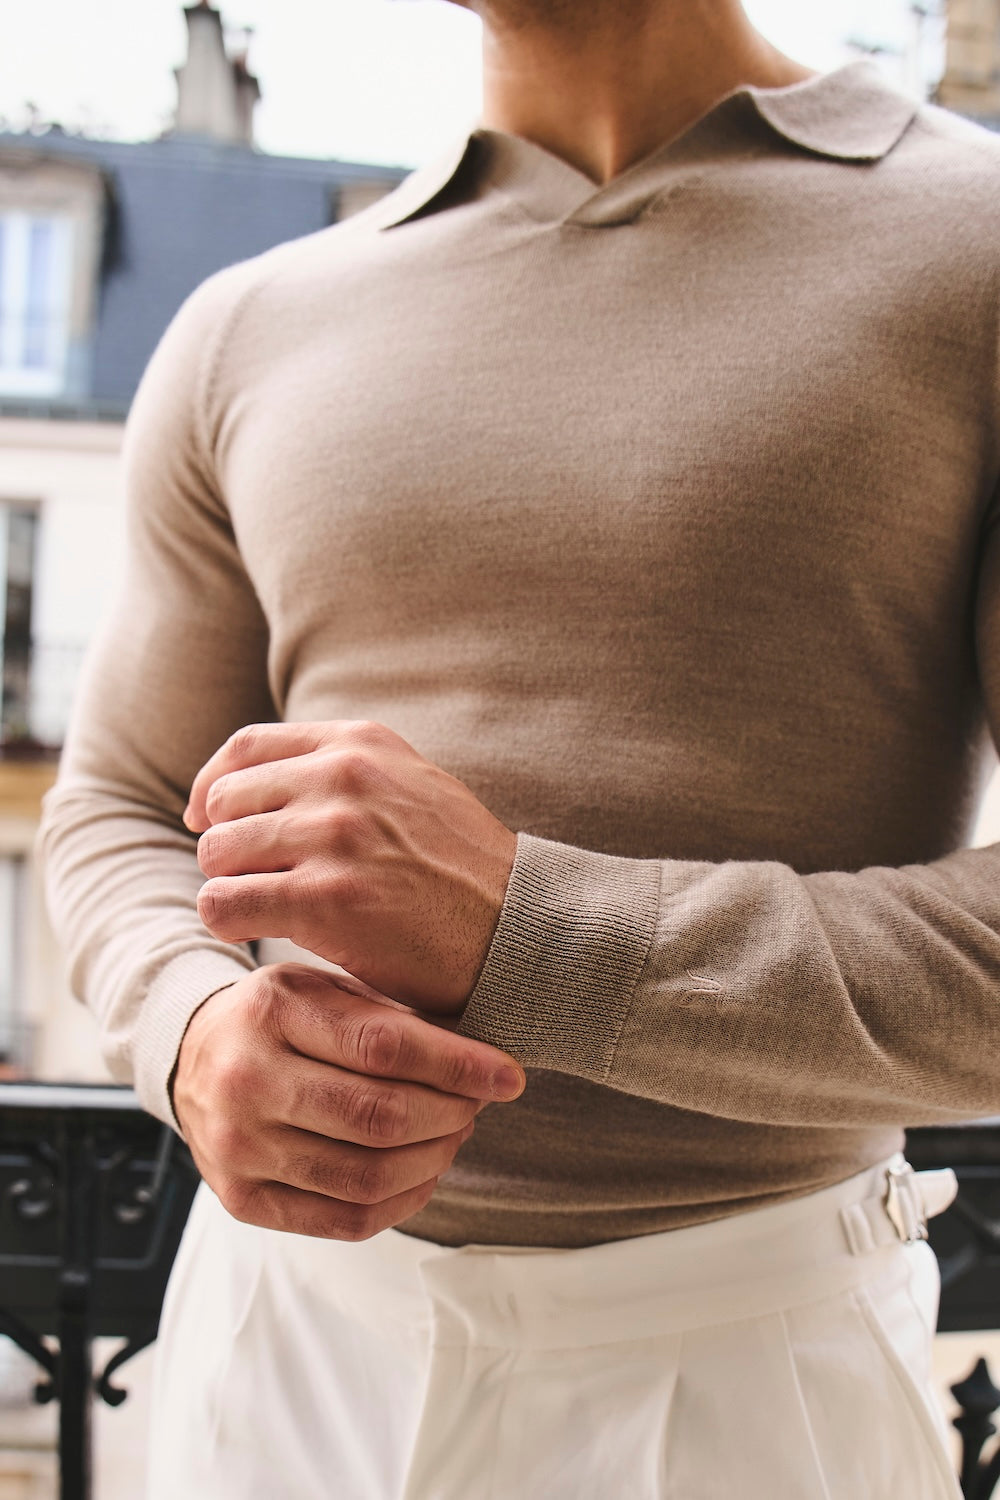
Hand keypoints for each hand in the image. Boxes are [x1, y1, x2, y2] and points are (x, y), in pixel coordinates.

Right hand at [171, 963, 524, 1239]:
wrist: (191, 1056)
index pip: (383, 1047)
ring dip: (433, 1159)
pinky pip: (344, 1220)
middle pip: (379, 1117)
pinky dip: (402, 1201)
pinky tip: (423, 1171)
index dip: (457, 1065)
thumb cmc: (279, 1017)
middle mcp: (247, 1081)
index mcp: (271, 1012)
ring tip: (454, 1133)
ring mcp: (239, 1148)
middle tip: (478, 1104)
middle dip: (450, 1115)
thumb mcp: (322, 985)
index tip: (508, 1074)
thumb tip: (480, 1054)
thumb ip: (389, 1015)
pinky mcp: (242, 1200)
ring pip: (367, 1176)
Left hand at [185, 720, 517, 1012]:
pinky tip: (256, 932)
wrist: (517, 928)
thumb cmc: (461, 869)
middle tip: (253, 880)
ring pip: (217, 853)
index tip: (208, 819)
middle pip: (226, 802)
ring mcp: (334, 836)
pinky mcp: (324, 900)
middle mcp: (343, 778)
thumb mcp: (411, 785)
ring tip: (262, 909)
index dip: (213, 786)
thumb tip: (265, 774)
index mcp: (360, 745)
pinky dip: (227, 920)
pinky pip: (224, 903)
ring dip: (229, 885)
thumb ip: (347, 769)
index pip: (246, 748)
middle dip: (227, 845)